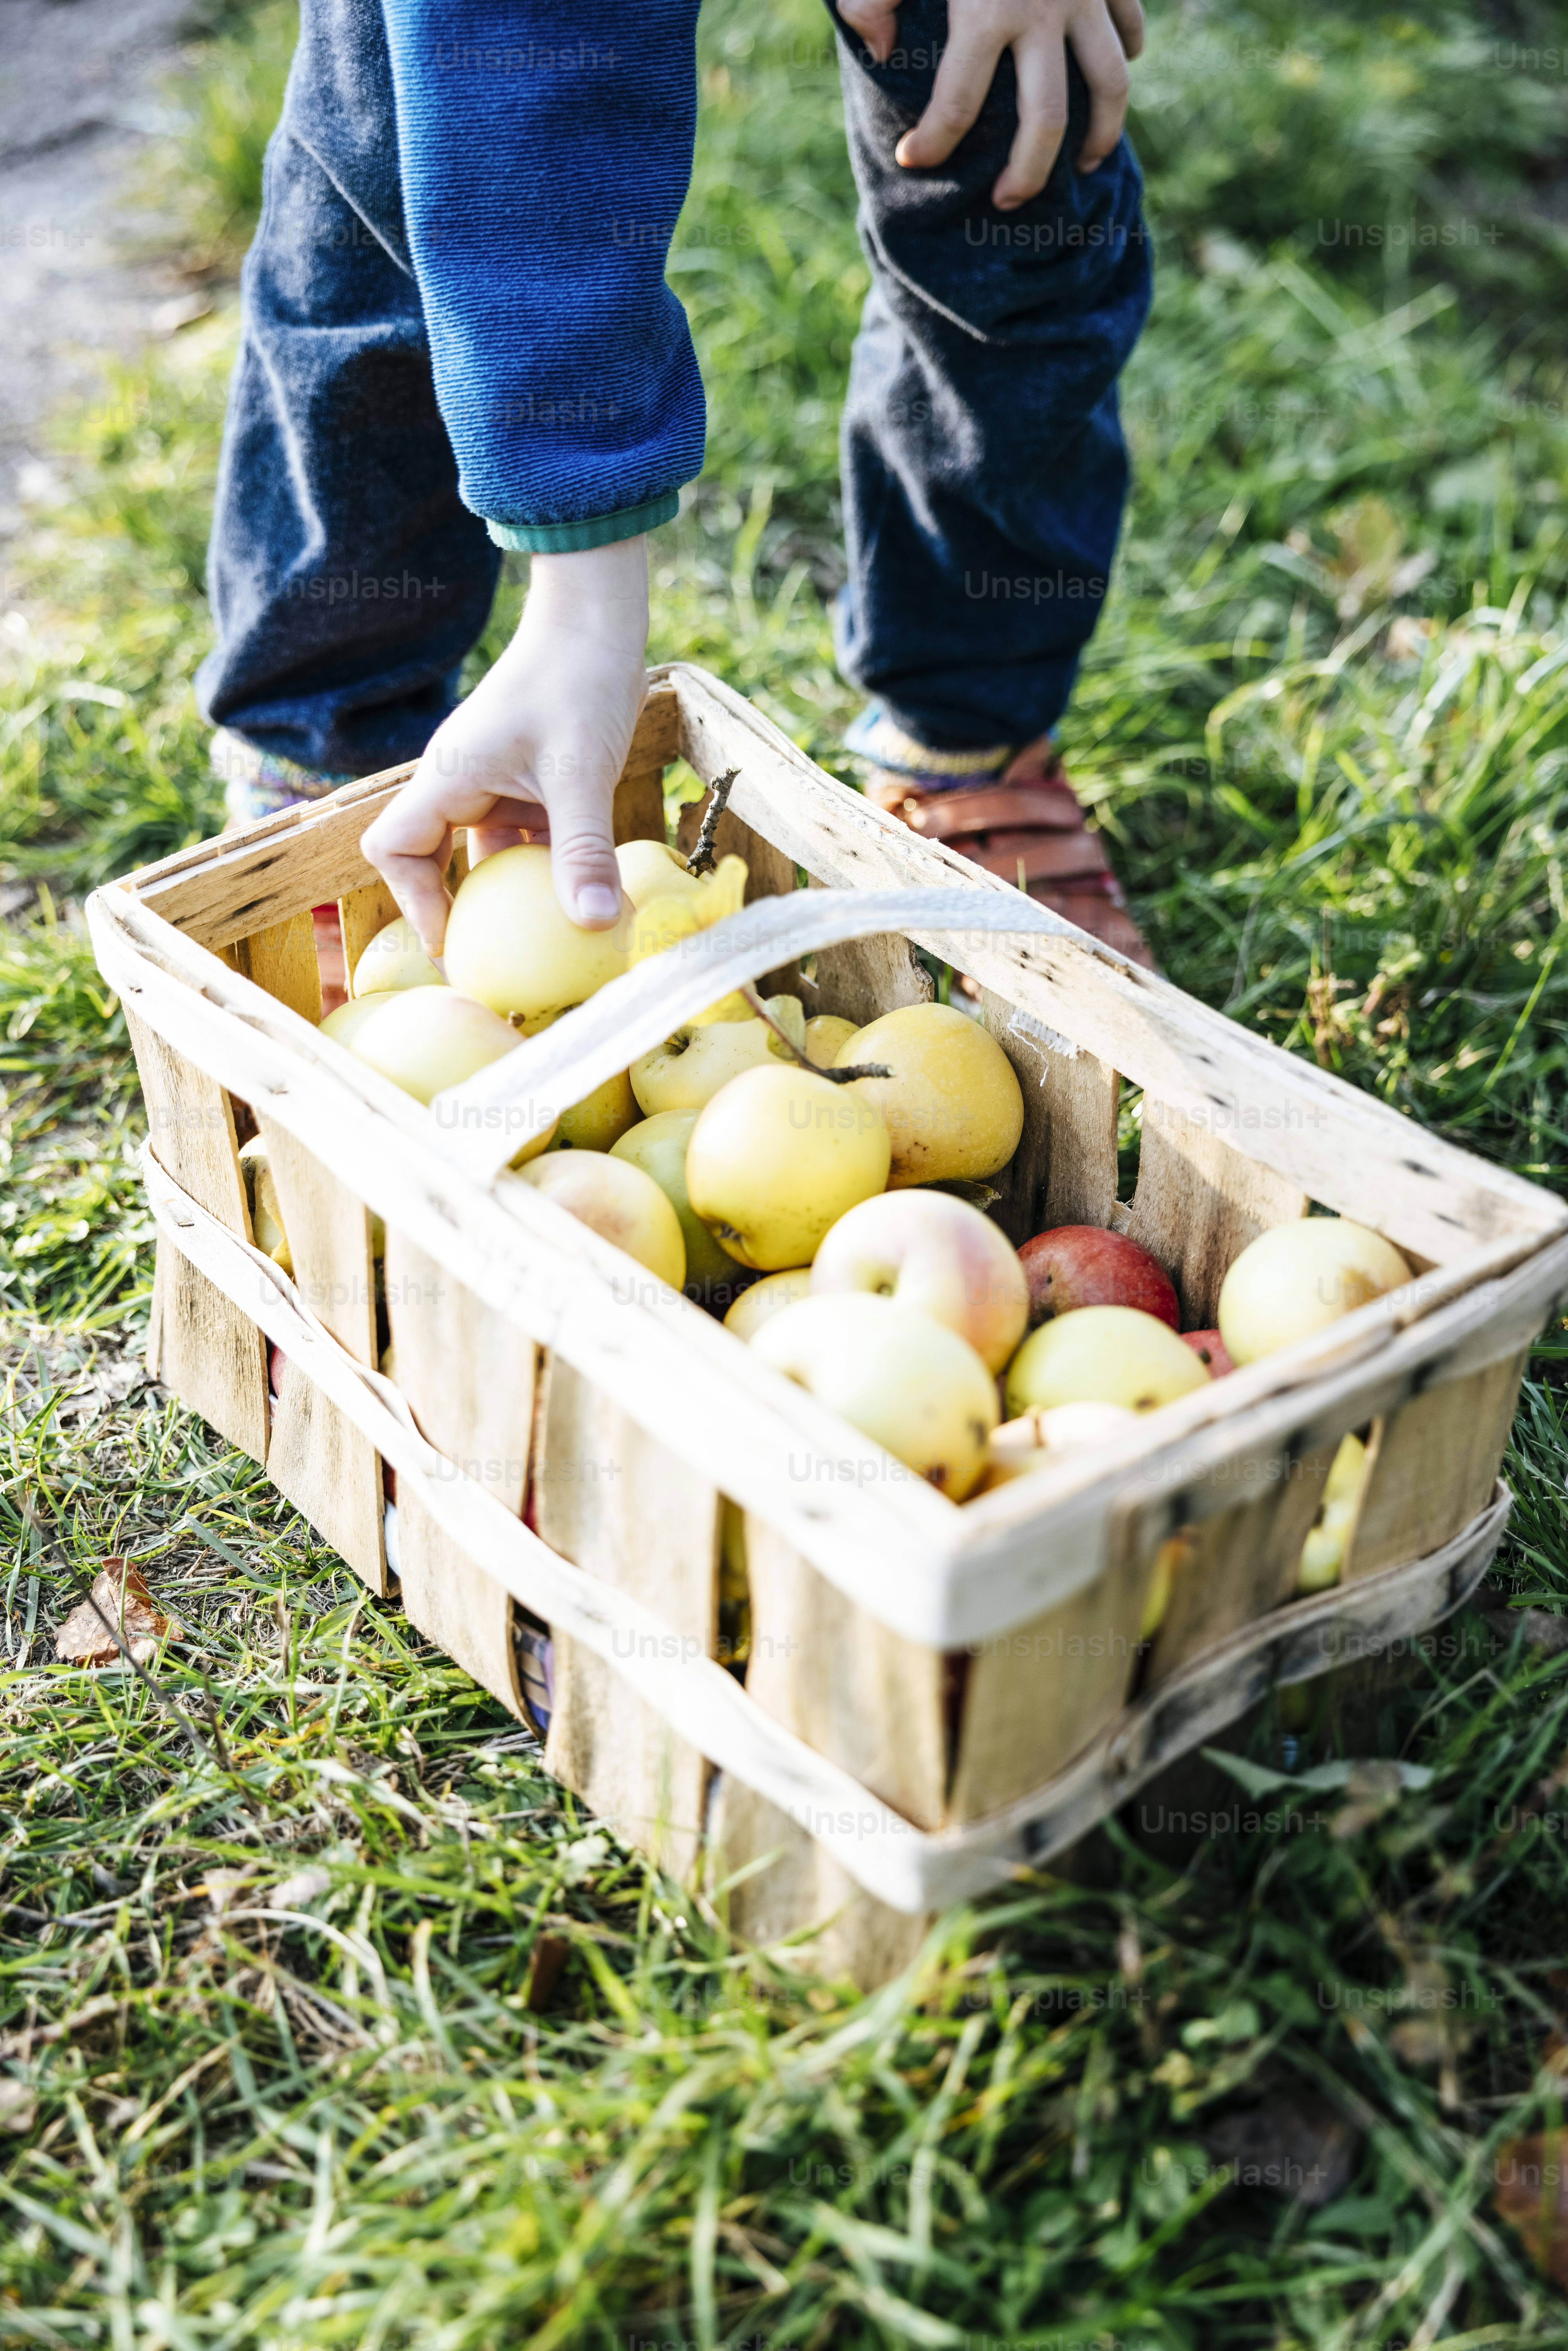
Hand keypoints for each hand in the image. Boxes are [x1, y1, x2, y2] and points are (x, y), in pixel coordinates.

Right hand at [360, 536, 649, 954]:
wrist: (596, 621)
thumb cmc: (578, 680)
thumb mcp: (582, 772)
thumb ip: (583, 848)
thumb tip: (595, 922)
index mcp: (447, 777)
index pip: (393, 847)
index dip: (413, 898)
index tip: (453, 940)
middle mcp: (461, 782)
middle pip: (432, 859)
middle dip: (456, 909)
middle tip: (494, 961)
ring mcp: (495, 782)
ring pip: (484, 853)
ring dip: (509, 892)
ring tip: (538, 942)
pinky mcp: (530, 782)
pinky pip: (524, 838)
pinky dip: (544, 867)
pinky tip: (579, 895)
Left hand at [838, 0, 1143, 204]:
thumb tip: (875, 49)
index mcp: (986, 8)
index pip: (956, 103)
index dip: (932, 143)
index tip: (912, 160)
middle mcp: (1043, 11)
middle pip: (1045, 118)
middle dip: (1027, 172)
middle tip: (1007, 203)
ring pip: (1111, 84)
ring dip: (1100, 133)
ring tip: (1082, 166)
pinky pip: (1129, 26)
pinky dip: (1127, 55)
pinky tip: (1113, 81)